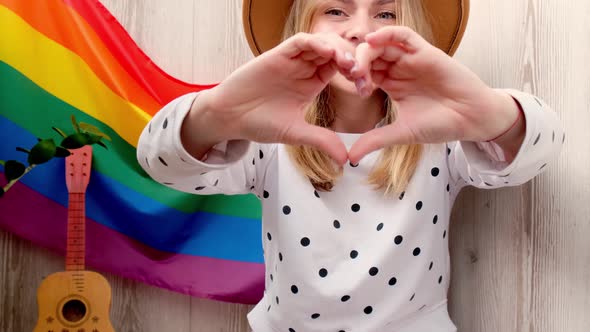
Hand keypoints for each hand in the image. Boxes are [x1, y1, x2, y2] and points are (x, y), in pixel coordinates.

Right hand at [201, 32, 355, 164]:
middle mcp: (304, 68)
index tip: (365, 87)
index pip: (340, 69)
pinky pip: (300, 41)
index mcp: (311, 83)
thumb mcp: (296, 133)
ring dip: (337, 49)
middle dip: (351, 59)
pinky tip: (327, 53)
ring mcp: (291, 60)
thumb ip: (321, 141)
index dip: (355, 74)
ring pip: (321, 43)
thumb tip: (346, 159)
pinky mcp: (277, 55)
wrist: (229, 118)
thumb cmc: (259, 123)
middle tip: (361, 73)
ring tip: (348, 63)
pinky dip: (315, 43)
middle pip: (335, 52)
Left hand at [347, 26, 518, 163]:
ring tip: (360, 66)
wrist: (472, 119)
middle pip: (371, 56)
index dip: (355, 77)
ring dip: (367, 51)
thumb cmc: (441, 124)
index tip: (356, 91)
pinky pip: (404, 35)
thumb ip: (376, 140)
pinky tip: (373, 40)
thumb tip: (351, 157)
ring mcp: (412, 59)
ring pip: (383, 45)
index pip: (365, 72)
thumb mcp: (402, 132)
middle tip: (352, 76)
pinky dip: (387, 33)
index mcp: (392, 84)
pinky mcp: (425, 52)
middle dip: (357, 63)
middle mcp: (400, 69)